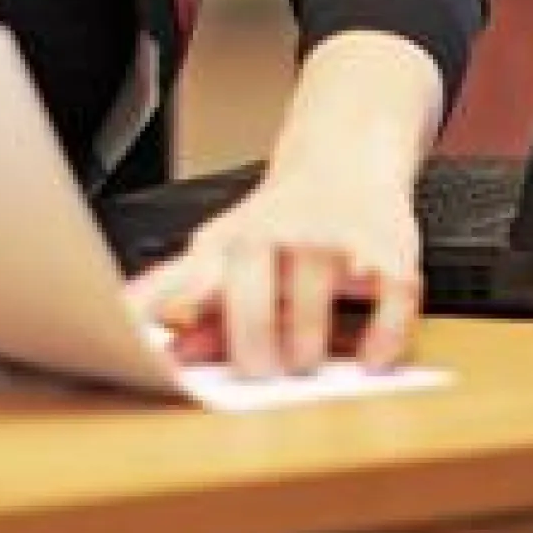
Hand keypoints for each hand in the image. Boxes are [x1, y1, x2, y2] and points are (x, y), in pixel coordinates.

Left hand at [126, 162, 421, 377]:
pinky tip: (369, 356)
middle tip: (260, 372)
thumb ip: (201, 310)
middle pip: (252, 304)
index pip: (183, 286)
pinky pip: (388, 306)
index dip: (160, 322)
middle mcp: (275, 234)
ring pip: (313, 312)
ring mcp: (332, 240)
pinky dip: (381, 341)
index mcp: (225, 245)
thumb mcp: (229, 259)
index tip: (144, 359)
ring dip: (307, 350)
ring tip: (305, 357)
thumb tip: (175, 357)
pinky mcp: (388, 251)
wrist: (344, 160)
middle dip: (254, 352)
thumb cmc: (281, 225)